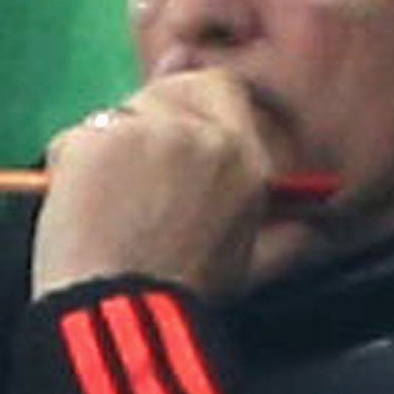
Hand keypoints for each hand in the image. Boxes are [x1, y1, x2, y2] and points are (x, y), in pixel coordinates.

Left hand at [32, 71, 278, 299]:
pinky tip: (85, 205)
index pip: (221, 87)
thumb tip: (318, 227)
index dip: (198, 99)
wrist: (124, 306)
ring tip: (115, 201)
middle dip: (150, 120)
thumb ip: (289, 236)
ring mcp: (142, 130)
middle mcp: (199, 133)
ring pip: (118, 115)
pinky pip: (78, 139)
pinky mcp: (92, 138)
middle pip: (165, 91)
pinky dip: (76, 166)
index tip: (181, 119)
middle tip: (140, 170)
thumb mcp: (254, 265)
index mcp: (244, 159)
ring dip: (112, 146)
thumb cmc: (189, 292)